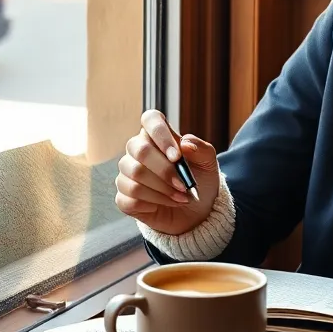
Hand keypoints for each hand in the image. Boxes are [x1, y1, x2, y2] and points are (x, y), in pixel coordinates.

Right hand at [115, 109, 220, 234]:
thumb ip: (201, 149)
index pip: (150, 119)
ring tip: (181, 197)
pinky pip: (130, 197)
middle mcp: (137, 151)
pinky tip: (168, 204)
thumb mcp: (208, 164)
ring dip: (163, 189)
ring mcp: (127, 174)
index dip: (161, 134)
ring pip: (135, 175)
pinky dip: (154, 203)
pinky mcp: (124, 197)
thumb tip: (186, 143)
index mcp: (157, 136)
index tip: (176, 156)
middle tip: (184, 185)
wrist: (197, 212)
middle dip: (165, 170)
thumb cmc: (200, 181)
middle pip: (140, 150)